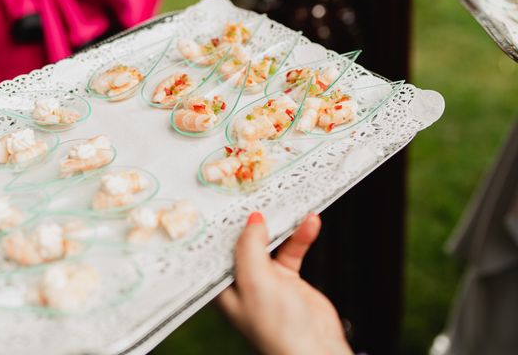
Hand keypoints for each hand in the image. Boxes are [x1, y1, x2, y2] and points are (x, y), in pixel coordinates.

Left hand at [218, 212, 351, 354]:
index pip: (214, 248)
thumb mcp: (256, 281)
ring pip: (269, 242)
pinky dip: (300, 236)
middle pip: (242, 241)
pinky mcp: (287, 278)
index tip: (222, 199)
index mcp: (221, 286)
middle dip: (250, 219)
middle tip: (256, 192)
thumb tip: (251, 220)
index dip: (218, 225)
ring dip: (281, 224)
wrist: (316, 351)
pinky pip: (291, 249)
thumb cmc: (278, 329)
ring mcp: (265, 279)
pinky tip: (309, 223)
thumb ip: (250, 248)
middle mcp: (240, 280)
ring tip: (290, 204)